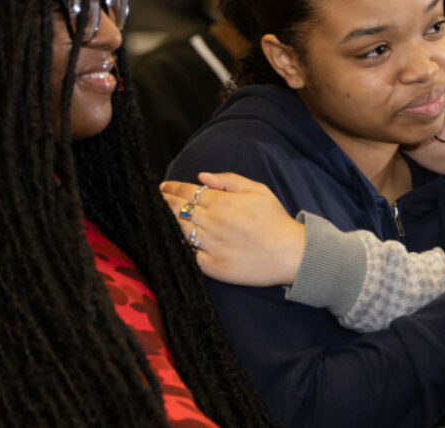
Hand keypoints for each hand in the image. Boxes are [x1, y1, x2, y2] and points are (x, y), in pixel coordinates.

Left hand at [160, 172, 304, 286]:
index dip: (172, 188)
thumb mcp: (258, 190)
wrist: (290, 254)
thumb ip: (228, 181)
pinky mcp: (212, 267)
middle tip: (154, 200)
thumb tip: (201, 176)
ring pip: (179, 231)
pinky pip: (188, 256)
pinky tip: (171, 241)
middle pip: (178, 210)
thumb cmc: (275, 220)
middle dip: (164, 203)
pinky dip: (178, 247)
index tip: (162, 187)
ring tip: (157, 217)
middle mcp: (212, 223)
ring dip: (166, 223)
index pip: (188, 192)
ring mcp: (210, 246)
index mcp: (222, 203)